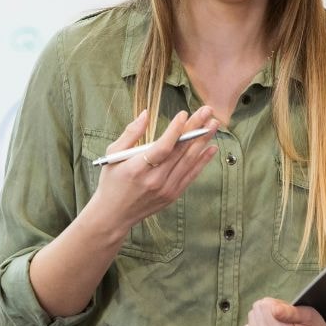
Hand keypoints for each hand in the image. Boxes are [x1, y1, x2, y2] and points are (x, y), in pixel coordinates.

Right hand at [87, 106, 218, 235]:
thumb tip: (145, 113)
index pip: (162, 148)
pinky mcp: (172, 195)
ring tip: (214, 124)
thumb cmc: (111, 181)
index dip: (175, 131)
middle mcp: (154, 180)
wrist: (114, 214)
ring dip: (203, 141)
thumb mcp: (112, 154)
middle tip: (208, 111)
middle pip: (180, 151)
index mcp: (137, 169)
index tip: (184, 114)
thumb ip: (130, 133)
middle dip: (195, 129)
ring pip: (189, 162)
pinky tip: (211, 147)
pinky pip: (191, 175)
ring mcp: (166, 189)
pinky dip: (202, 161)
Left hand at [242, 298, 325, 325]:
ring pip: (251, 321)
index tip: (288, 312)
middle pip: (255, 312)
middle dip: (269, 312)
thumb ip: (290, 312)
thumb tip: (272, 308)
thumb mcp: (308, 315)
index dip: (276, 304)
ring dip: (264, 321)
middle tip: (285, 321)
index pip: (263, 305)